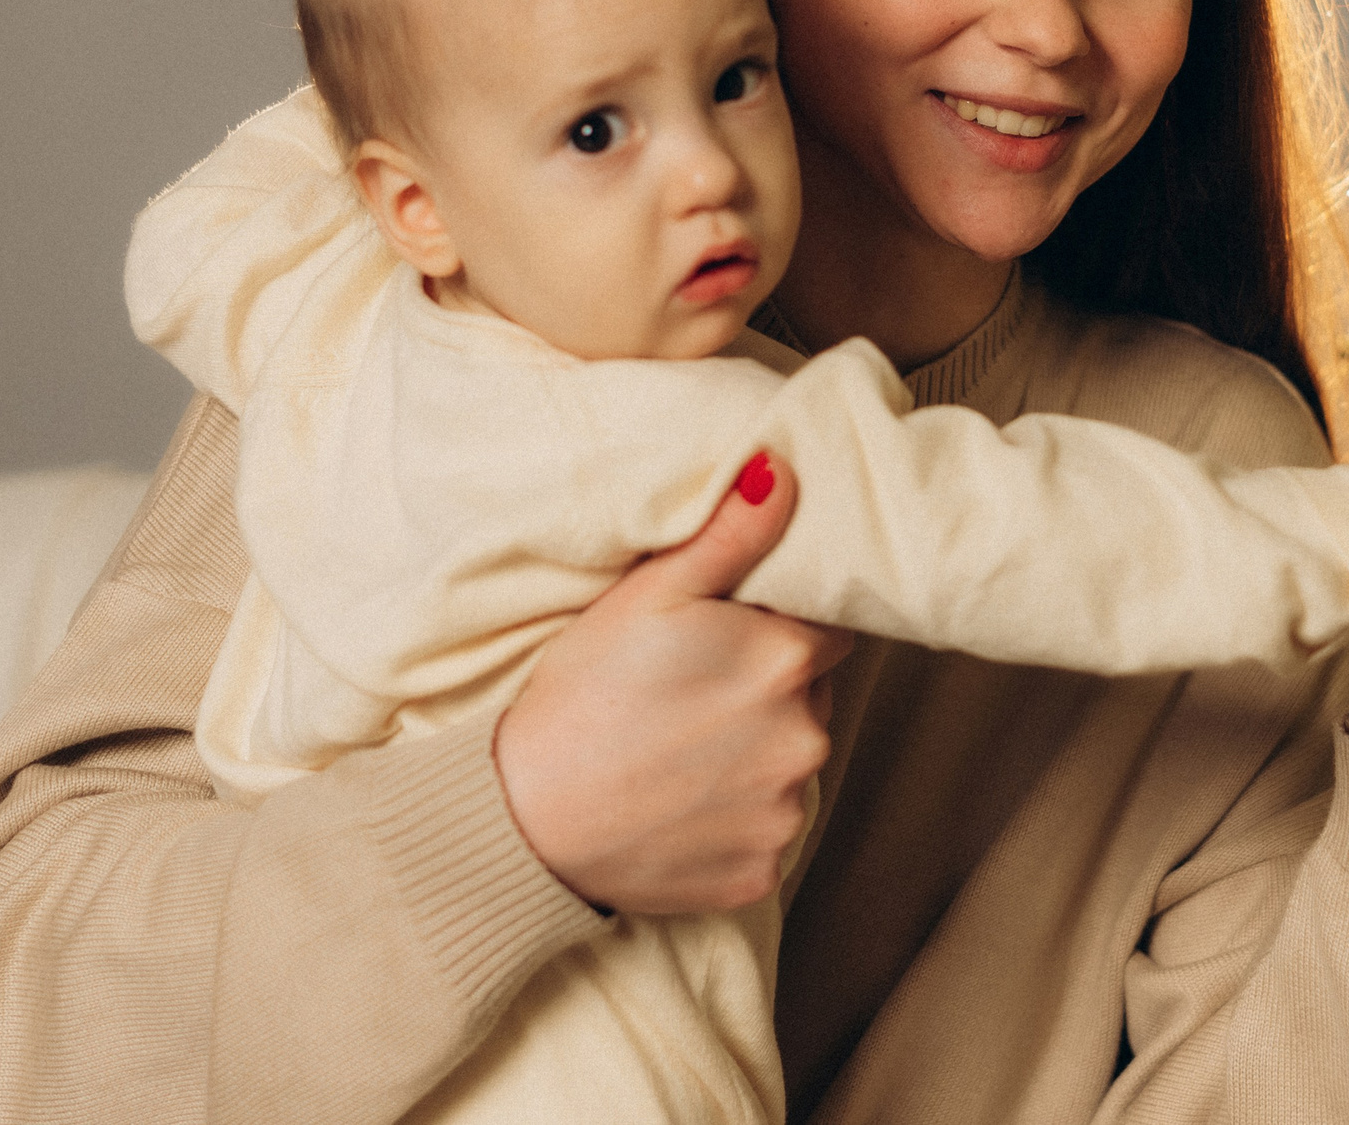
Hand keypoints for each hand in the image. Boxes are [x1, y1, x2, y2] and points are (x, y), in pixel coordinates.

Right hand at [491, 457, 852, 913]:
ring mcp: (786, 812)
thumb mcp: (649, 594)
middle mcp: (806, 737)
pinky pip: (763, 837)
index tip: (721, 646)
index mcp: (788, 659)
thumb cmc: (581, 693)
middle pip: (811, 700)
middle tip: (687, 700)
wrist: (521, 819)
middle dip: (765, 695)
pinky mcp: (762, 874)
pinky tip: (676, 808)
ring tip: (675, 756)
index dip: (773, 632)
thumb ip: (730, 534)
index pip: (826, 631)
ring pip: (788, 769)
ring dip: (752, 760)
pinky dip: (731, 824)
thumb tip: (786, 474)